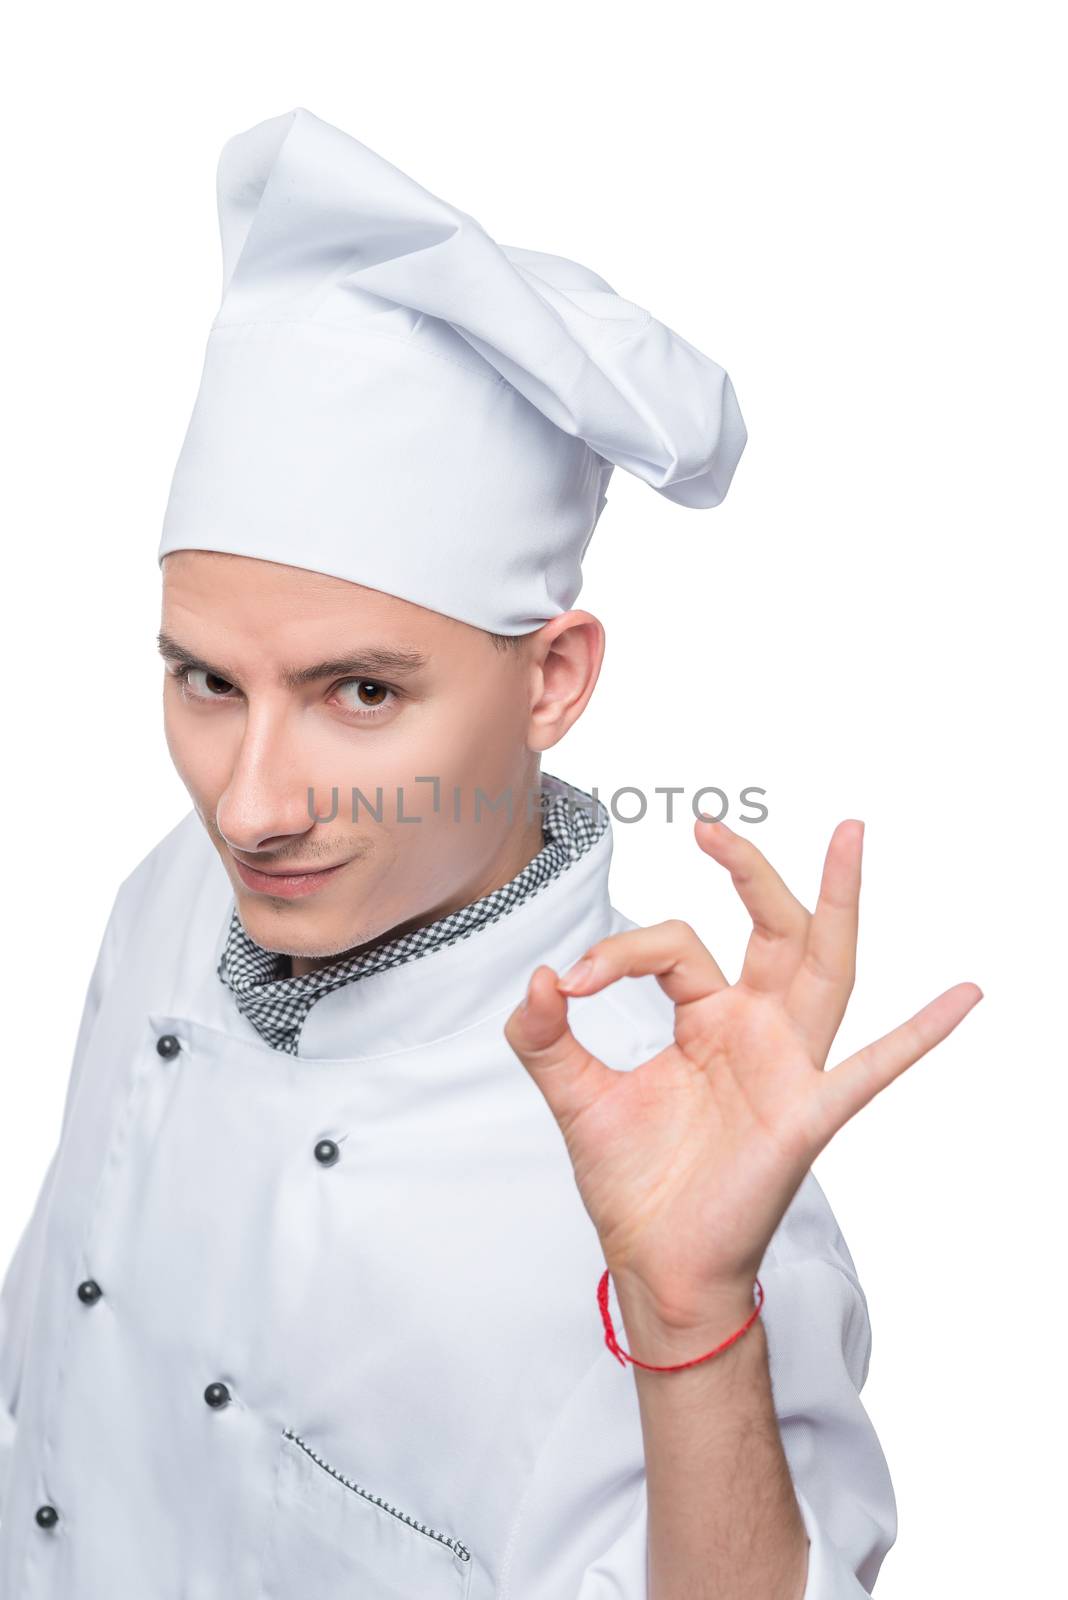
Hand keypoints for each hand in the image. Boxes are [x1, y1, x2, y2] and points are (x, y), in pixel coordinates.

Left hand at [503, 819, 981, 1327]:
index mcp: (706, 1019)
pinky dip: (920, 1034)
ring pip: (824, 970)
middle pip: (771, 931)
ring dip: (838, 903)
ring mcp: (787, 1067)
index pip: (674, 947)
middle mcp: (755, 1030)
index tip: (570, 983)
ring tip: (849, 837)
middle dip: (749, 873)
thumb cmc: (634, 1180)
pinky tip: (963, 996)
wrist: (656, 1262)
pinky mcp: (806, 1115)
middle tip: (709, 826)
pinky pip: (872, 1070)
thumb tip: (538, 978)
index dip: (620, 952)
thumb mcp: (575, 1095)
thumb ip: (546, 1037)